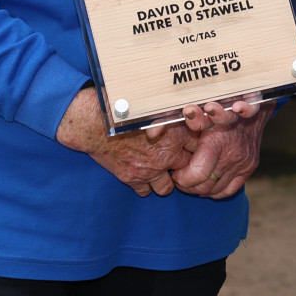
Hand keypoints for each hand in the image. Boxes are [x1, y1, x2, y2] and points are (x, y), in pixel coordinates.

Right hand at [56, 88, 197, 195]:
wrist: (93, 123)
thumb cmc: (121, 108)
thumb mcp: (152, 104)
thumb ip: (171, 110)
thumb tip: (186, 107)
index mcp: (175, 132)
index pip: (202, 146)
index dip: (200, 146)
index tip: (195, 145)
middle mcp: (167, 154)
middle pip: (190, 169)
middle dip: (186, 166)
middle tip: (179, 161)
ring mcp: (150, 169)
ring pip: (169, 187)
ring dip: (167, 180)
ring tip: (162, 171)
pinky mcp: (133, 178)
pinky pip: (146, 192)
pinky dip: (146, 186)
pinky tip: (143, 175)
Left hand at [172, 98, 273, 198]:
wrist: (250, 106)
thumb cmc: (218, 106)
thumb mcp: (195, 111)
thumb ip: (172, 123)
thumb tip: (151, 133)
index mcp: (218, 141)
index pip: (197, 174)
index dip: (182, 178)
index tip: (174, 173)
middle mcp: (232, 154)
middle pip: (205, 185)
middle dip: (187, 186)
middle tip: (179, 179)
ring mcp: (243, 163)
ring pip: (216, 190)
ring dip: (199, 190)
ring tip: (189, 181)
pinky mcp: (249, 168)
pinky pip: (230, 190)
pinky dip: (215, 191)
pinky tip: (205, 185)